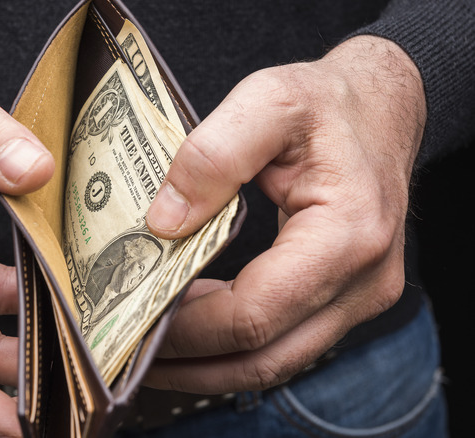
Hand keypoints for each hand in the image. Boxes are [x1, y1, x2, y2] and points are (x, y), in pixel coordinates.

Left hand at [144, 36, 425, 392]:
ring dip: (209, 364)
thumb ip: (212, 155)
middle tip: (128, 353)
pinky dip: (233, 345)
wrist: (381, 107)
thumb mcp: (267, 100)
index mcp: (347, 234)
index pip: (255, 314)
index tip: (136, 319)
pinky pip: (284, 340)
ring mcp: (360, 297)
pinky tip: (191, 326)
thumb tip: (164, 224)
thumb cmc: (327, 102)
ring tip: (150, 349)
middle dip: (190, 364)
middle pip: (264, 357)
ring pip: (275, 361)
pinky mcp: (346, 299)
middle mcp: (364, 281)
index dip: (189, 328)